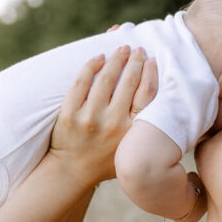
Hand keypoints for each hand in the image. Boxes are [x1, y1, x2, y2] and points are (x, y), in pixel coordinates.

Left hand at [50, 46, 157, 185]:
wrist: (72, 172)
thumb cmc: (106, 159)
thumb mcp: (130, 147)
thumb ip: (141, 125)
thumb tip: (152, 91)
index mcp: (131, 132)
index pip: (146, 94)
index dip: (151, 72)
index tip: (152, 60)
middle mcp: (112, 124)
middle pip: (128, 82)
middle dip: (135, 60)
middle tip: (138, 50)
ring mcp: (89, 119)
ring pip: (105, 79)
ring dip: (116, 59)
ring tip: (121, 49)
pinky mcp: (69, 115)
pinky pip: (81, 82)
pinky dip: (92, 66)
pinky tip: (99, 57)